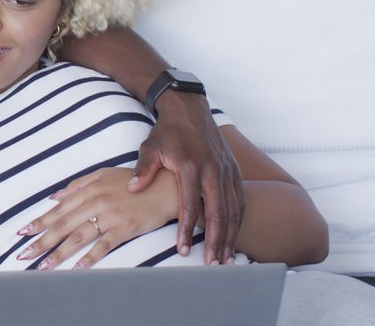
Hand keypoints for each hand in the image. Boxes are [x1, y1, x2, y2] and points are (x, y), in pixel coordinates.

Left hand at [15, 168, 176, 268]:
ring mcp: (110, 216)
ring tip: (43, 266)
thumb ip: (78, 184)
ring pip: (78, 237)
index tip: (22, 233)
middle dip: (41, 241)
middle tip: (23, 254)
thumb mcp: (104, 174)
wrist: (166, 187)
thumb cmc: (134, 181)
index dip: (39, 222)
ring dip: (58, 254)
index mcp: (89, 188)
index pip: (58, 209)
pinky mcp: (124, 228)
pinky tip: (76, 269)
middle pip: (62, 225)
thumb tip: (54, 196)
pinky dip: (89, 257)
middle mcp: (96, 201)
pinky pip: (103, 245)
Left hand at [131, 91, 243, 264]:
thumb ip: (144, 170)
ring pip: (233, 210)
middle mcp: (213, 171)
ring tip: (224, 259)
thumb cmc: (168, 131)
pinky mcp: (234, 170)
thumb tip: (133, 189)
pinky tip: (233, 237)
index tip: (182, 250)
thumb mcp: (151, 147)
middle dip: (215, 242)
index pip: (190, 205)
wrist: (190, 109)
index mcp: (191, 166)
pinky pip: (240, 200)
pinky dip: (238, 221)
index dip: (186, 230)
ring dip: (230, 236)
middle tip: (211, 265)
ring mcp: (227, 171)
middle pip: (218, 213)